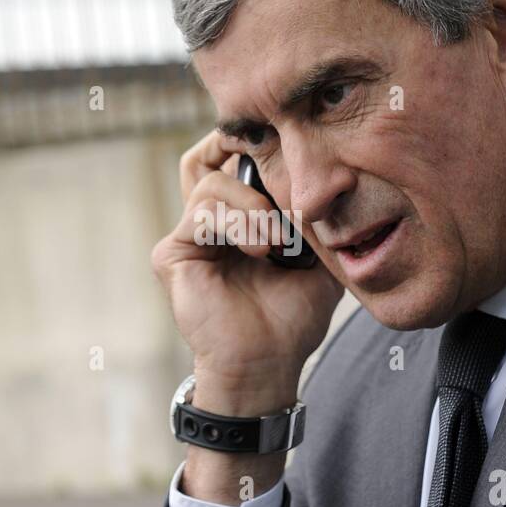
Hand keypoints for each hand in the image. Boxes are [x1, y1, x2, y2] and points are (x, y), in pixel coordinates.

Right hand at [151, 129, 343, 414]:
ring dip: (253, 205)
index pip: (232, 158)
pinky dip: (237, 224)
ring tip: (277, 239)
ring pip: (211, 183)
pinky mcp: (172, 254)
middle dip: (242, 148)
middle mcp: (207, 221)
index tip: (292, 144)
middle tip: (276, 161)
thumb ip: (317, 216)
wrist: (268, 363)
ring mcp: (187, 236)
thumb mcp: (318, 257)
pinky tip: (260, 250)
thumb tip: (333, 175)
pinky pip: (201, 213)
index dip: (255, 142)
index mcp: (237, 218)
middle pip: (205, 155)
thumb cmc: (292, 317)